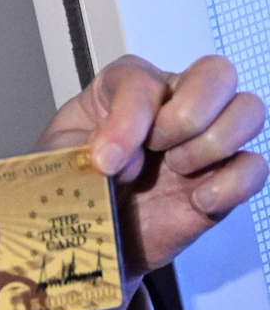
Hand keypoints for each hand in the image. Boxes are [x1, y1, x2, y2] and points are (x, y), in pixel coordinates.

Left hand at [36, 55, 266, 309]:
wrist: (84, 237)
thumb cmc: (72, 184)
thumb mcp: (58, 158)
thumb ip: (83, 148)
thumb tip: (122, 158)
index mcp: (125, 88)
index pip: (143, 80)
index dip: (129, 119)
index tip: (106, 160)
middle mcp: (172, 104)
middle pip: (216, 73)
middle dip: (188, 113)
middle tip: (156, 147)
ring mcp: (202, 141)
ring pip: (248, 109)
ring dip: (212, 143)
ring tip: (176, 169)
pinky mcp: (222, 181)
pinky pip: (255, 167)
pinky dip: (232, 183)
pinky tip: (197, 199)